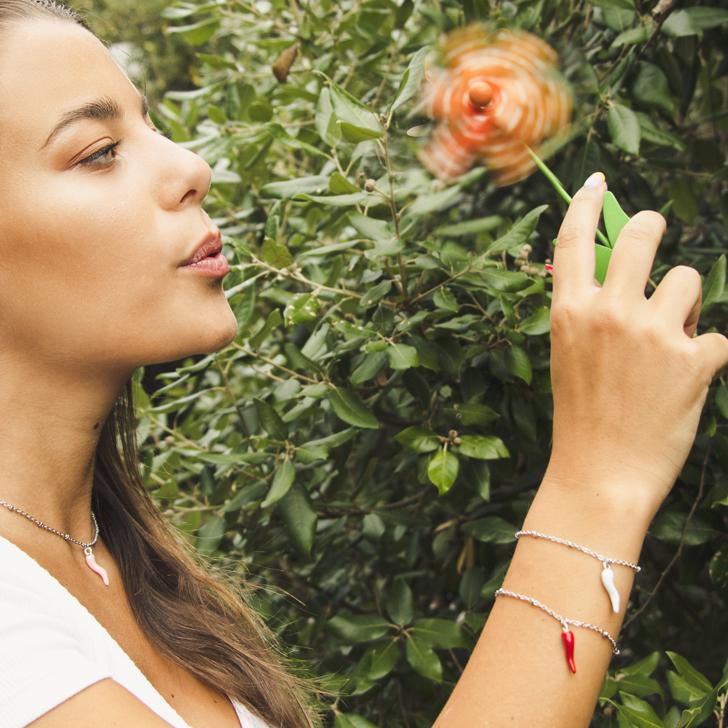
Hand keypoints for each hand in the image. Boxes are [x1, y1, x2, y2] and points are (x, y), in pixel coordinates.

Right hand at [543, 172, 727, 518]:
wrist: (600, 475)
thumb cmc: (582, 417)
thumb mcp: (571, 356)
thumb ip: (590, 312)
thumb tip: (627, 278)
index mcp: (571, 312)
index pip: (572, 241)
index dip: (586, 204)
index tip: (598, 182)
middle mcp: (609, 311)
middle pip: (640, 233)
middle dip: (651, 226)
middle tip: (654, 229)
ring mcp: (651, 332)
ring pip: (688, 280)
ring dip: (685, 305)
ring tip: (671, 342)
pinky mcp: (692, 358)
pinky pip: (715, 337)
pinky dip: (707, 357)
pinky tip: (687, 384)